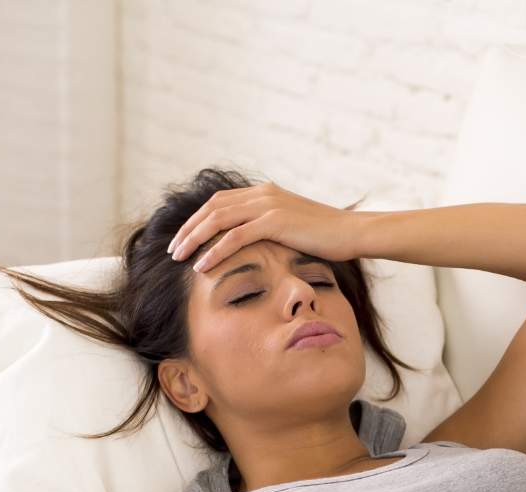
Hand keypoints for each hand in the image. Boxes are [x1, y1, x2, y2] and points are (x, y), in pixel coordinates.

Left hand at [167, 181, 367, 272]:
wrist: (353, 233)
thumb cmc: (327, 237)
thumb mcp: (293, 228)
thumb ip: (272, 229)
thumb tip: (256, 245)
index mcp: (264, 193)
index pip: (219, 202)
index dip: (197, 219)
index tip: (183, 238)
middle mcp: (263, 194)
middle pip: (212, 208)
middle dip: (188, 229)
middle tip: (172, 250)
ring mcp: (268, 206)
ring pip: (218, 220)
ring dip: (194, 238)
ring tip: (178, 257)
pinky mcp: (275, 222)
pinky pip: (236, 236)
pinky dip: (215, 250)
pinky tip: (202, 265)